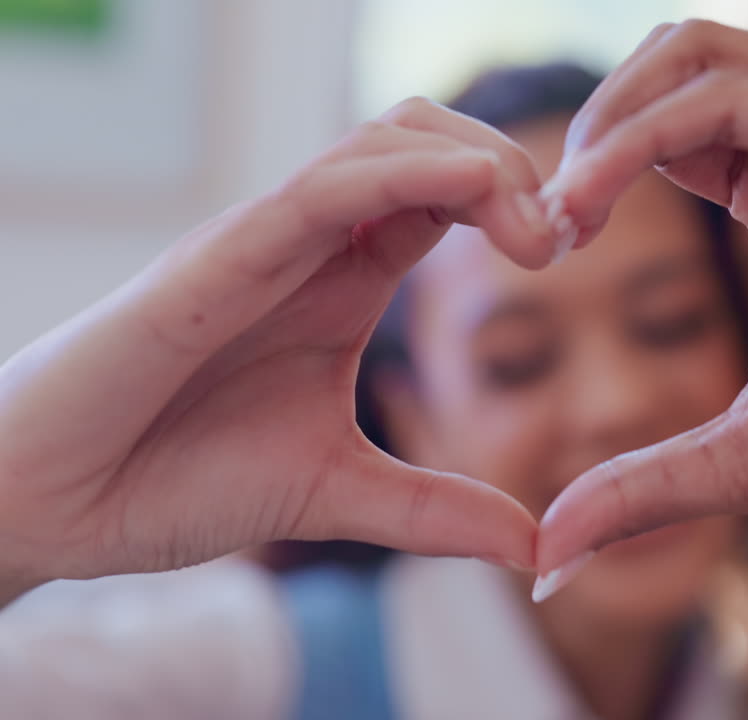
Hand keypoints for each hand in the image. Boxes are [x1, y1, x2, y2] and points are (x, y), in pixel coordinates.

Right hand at [0, 98, 556, 600]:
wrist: (57, 507)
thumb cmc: (176, 479)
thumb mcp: (337, 496)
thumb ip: (436, 511)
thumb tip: (537, 547)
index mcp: (345, 280)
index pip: (448, 196)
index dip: (519, 204)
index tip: (572, 251)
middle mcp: (313, 245)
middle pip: (429, 142)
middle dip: (514, 169)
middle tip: (564, 236)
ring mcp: (265, 242)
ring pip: (385, 141)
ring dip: (479, 163)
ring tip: (539, 226)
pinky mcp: (219, 258)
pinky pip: (322, 188)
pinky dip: (406, 175)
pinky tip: (478, 188)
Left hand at [534, 21, 747, 584]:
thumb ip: (651, 485)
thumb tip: (552, 554)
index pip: (663, 132)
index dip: (593, 175)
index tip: (549, 248)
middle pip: (664, 68)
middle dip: (587, 132)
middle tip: (548, 221)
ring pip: (687, 55)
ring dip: (604, 121)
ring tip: (566, 207)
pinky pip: (723, 98)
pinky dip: (643, 135)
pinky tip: (596, 199)